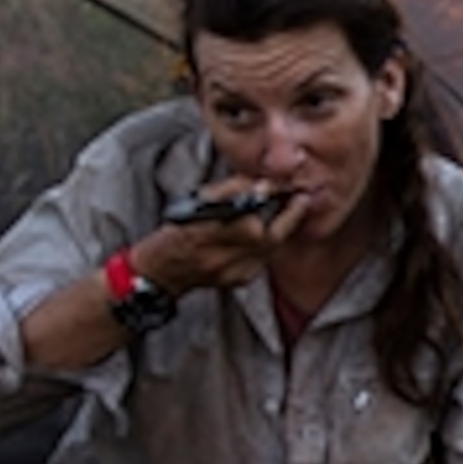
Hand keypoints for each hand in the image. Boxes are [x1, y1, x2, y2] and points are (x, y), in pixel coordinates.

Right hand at [136, 186, 310, 294]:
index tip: (290, 188)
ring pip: (271, 248)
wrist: (161, 273)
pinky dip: (267, 243)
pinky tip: (266, 230)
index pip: (253, 221)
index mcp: (208, 234)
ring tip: (288, 209)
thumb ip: (231, 192)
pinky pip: (263, 258)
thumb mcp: (196, 204)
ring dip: (281, 228)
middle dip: (290, 216)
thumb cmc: (176, 232)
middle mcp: (224, 258)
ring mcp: (234, 273)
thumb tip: (262, 183)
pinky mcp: (240, 281)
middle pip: (271, 238)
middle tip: (301, 197)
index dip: (274, 204)